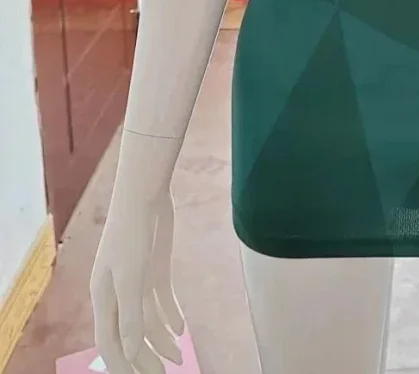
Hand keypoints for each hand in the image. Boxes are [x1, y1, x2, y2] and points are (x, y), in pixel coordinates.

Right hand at [90, 187, 184, 372]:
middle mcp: (118, 293)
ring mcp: (138, 281)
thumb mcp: (131, 278)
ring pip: (148, 321)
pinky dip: (170, 315)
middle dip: (145, 358)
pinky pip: (161, 301)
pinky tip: (181, 329)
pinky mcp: (155, 268)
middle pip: (130, 335)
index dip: (124, 365)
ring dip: (162, 340)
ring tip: (179, 358)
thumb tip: (130, 351)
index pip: (110, 343)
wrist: (144, 195)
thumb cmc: (131, 235)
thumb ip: (131, 316)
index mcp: (104, 298)